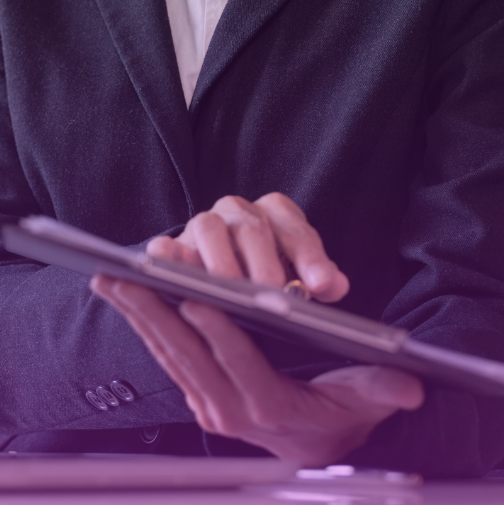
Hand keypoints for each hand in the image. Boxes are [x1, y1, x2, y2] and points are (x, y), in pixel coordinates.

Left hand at [90, 194, 421, 465]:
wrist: (318, 452)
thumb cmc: (344, 416)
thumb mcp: (369, 401)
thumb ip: (385, 389)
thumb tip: (412, 386)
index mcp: (270, 406)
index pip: (239, 363)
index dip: (218, 333)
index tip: (194, 300)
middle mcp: (230, 410)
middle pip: (188, 354)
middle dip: (154, 312)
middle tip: (124, 276)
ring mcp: (208, 406)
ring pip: (167, 353)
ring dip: (136, 314)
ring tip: (108, 278)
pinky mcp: (195, 396)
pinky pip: (164, 356)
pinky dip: (143, 324)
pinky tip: (123, 297)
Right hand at [162, 192, 349, 301]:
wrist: (219, 272)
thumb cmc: (267, 275)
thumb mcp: (297, 275)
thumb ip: (318, 279)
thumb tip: (336, 286)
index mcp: (275, 213)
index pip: (295, 229)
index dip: (309, 257)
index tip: (321, 285)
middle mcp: (237, 211)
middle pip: (251, 227)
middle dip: (263, 262)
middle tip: (273, 293)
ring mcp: (202, 224)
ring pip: (208, 227)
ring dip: (220, 260)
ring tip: (230, 291)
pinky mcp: (172, 245)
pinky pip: (166, 247)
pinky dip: (169, 258)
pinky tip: (176, 278)